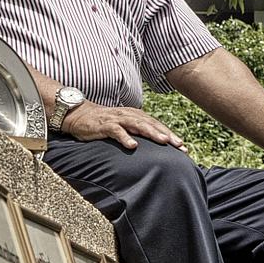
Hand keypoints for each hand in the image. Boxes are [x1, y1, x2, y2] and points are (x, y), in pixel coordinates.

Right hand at [60, 101, 188, 152]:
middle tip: (179, 145)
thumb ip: (137, 133)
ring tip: (163, 142)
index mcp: (136, 116)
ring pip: (138, 125)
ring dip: (151, 133)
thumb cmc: (104, 123)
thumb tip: (153, 146)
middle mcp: (129, 115)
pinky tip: (133, 146)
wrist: (80, 115)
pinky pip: (116, 131)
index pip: (156, 125)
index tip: (183, 148)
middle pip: (151, 124)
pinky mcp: (105, 125)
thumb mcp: (124, 126)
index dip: (170, 135)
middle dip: (166, 134)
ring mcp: (117, 119)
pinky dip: (125, 138)